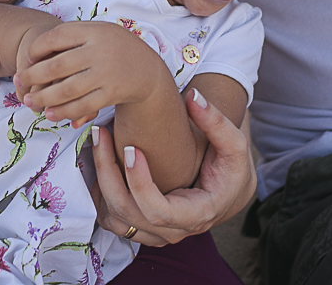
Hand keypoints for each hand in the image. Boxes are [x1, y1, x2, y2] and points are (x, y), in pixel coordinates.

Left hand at [17, 22, 155, 127]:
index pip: (57, 36)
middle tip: (18, 82)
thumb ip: (71, 37)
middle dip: (33, 76)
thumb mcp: (97, 32)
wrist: (147, 70)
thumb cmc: (113, 48)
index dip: (37, 48)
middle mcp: (100, 51)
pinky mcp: (112, 94)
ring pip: (68, 89)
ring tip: (30, 102)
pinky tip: (51, 114)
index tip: (27, 57)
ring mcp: (106, 73)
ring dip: (44, 98)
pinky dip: (64, 112)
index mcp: (94, 31)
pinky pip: (83, 106)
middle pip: (58, 65)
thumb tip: (34, 53)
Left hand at [90, 89, 255, 245]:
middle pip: (129, 213)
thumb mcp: (234, 143)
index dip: (140, 184)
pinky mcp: (144, 229)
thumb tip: (193, 97)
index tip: (131, 148)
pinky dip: (100, 196)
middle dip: (108, 174)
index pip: (159, 211)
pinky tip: (100, 164)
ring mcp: (157, 234)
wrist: (230, 191)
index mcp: (197, 214)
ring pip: (116, 220)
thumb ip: (216, 121)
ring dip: (100, 183)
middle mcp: (174, 231)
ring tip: (97, 144)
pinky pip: (113, 221)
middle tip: (101, 135)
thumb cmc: (231, 167)